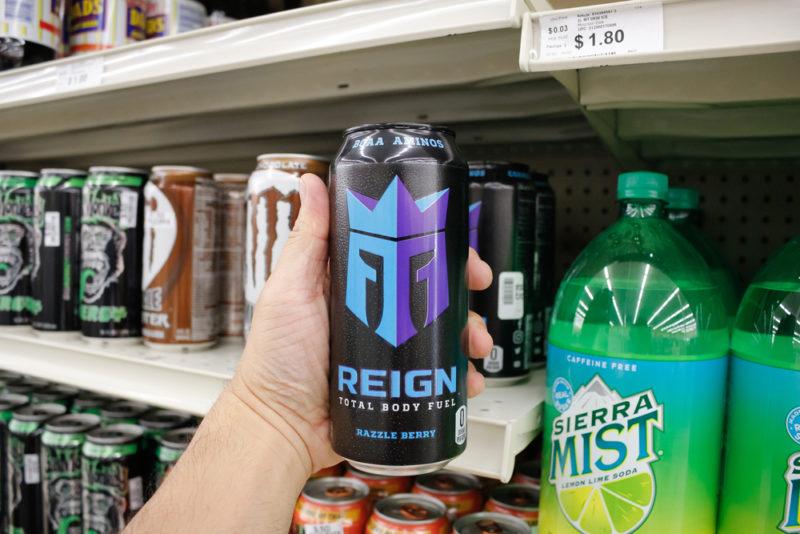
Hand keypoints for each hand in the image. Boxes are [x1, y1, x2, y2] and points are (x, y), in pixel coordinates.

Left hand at [230, 173, 493, 476]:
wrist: (281, 428)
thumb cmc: (276, 360)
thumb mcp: (291, 289)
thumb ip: (307, 240)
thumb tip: (312, 184)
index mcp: (354, 282)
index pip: (403, 251)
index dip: (436, 245)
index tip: (457, 247)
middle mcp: (376, 312)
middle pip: (432, 290)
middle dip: (462, 290)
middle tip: (476, 292)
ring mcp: (390, 349)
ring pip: (443, 333)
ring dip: (468, 334)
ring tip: (474, 345)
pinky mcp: (398, 384)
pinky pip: (438, 375)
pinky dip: (459, 375)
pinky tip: (467, 380)